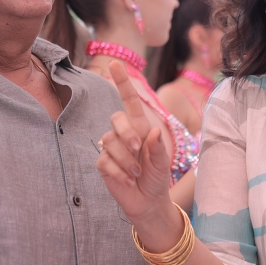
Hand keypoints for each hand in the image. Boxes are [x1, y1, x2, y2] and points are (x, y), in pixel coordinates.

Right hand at [96, 61, 172, 223]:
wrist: (148, 201)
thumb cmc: (157, 177)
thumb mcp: (163, 163)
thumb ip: (158, 148)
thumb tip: (153, 131)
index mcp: (139, 127)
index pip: (129, 100)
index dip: (122, 82)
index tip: (116, 63)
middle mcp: (123, 134)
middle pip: (116, 118)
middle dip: (127, 134)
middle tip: (138, 150)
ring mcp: (111, 148)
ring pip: (110, 142)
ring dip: (126, 161)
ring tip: (136, 174)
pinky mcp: (103, 163)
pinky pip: (105, 161)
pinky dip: (119, 173)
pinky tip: (127, 181)